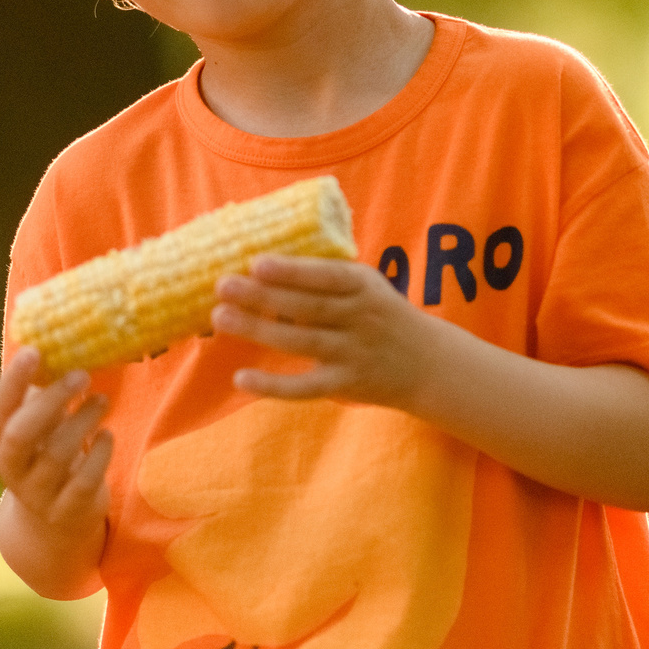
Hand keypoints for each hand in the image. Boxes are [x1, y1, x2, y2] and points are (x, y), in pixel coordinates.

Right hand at [0, 347, 113, 536]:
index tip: (34, 351)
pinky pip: (84, 480)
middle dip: (51, 400)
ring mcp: (37, 494)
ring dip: (83, 420)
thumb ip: (39, 397)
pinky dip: (99, 453)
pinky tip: (107, 434)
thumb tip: (59, 344)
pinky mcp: (66, 511)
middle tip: (81, 374)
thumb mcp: (38, 428)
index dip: (13, 381)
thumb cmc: (47, 455)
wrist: (58, 520)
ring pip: (57, 455)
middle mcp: (10, 470)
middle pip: (22, 434)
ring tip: (101, 400)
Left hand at [212, 255, 443, 407]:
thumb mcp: (366, 285)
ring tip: (221, 317)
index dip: (292, 270)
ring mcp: (352, 353)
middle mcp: (360, 318)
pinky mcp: (344, 384)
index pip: (326, 276)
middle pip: (307, 307)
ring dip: (259, 329)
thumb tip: (261, 261)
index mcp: (364, 286)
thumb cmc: (381, 314)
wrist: (428, 363)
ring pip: (300, 342)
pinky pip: (305, 387)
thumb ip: (325, 275)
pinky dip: (273, 385)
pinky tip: (241, 378)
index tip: (257, 262)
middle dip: (263, 296)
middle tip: (222, 285)